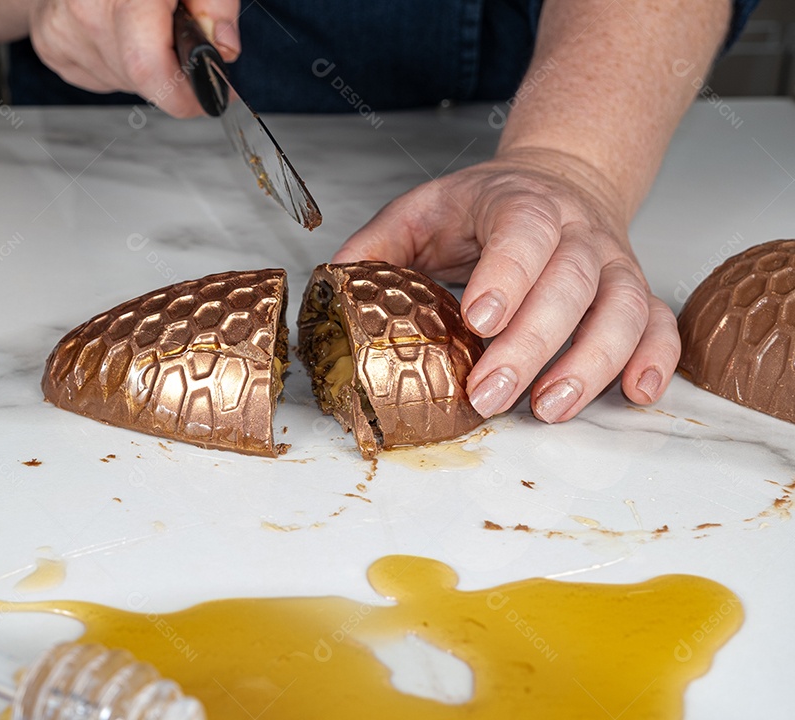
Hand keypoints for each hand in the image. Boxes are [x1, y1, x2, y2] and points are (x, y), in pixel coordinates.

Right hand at [28, 0, 240, 116]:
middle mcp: (86, 8)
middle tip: (179, 48)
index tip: (208, 98)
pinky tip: (116, 34)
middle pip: (139, 77)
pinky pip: (100, 77)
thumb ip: (215, 4)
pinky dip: (119, 65)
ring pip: (122, 81)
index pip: (147, 64)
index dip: (181, 94)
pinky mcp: (50, 46)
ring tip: (141, 30)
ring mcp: (62, 30)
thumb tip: (225, 49)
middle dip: (169, 74)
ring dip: (143, 68)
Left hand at [332, 147, 680, 422]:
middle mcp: (576, 232)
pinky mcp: (636, 292)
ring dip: (592, 363)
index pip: (523, 230)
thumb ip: (376, 245)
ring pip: (623, 309)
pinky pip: (660, 325)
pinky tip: (636, 393)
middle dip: (531, 344)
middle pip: (570, 284)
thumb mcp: (422, 210)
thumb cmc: (482, 207)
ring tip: (550, 408)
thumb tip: (332, 287)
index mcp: (519, 203)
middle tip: (490, 392)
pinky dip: (656, 360)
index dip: (506, 275)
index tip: (478, 320)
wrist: (559, 180)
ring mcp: (613, 263)